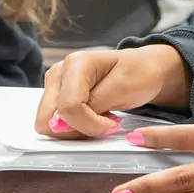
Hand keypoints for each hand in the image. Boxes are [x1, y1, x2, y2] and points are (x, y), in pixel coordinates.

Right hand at [38, 43, 190, 138]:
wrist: (145, 69)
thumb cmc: (139, 74)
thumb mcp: (123, 88)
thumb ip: (93, 105)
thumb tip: (61, 125)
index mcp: (74, 63)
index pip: (68, 107)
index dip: (90, 124)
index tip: (113, 123)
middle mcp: (58, 72)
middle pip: (49, 118)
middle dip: (78, 128)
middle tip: (105, 121)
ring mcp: (54, 85)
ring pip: (49, 123)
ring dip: (76, 128)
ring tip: (101, 116)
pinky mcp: (56, 97)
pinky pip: (55, 123)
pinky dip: (75, 127)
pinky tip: (94, 116)